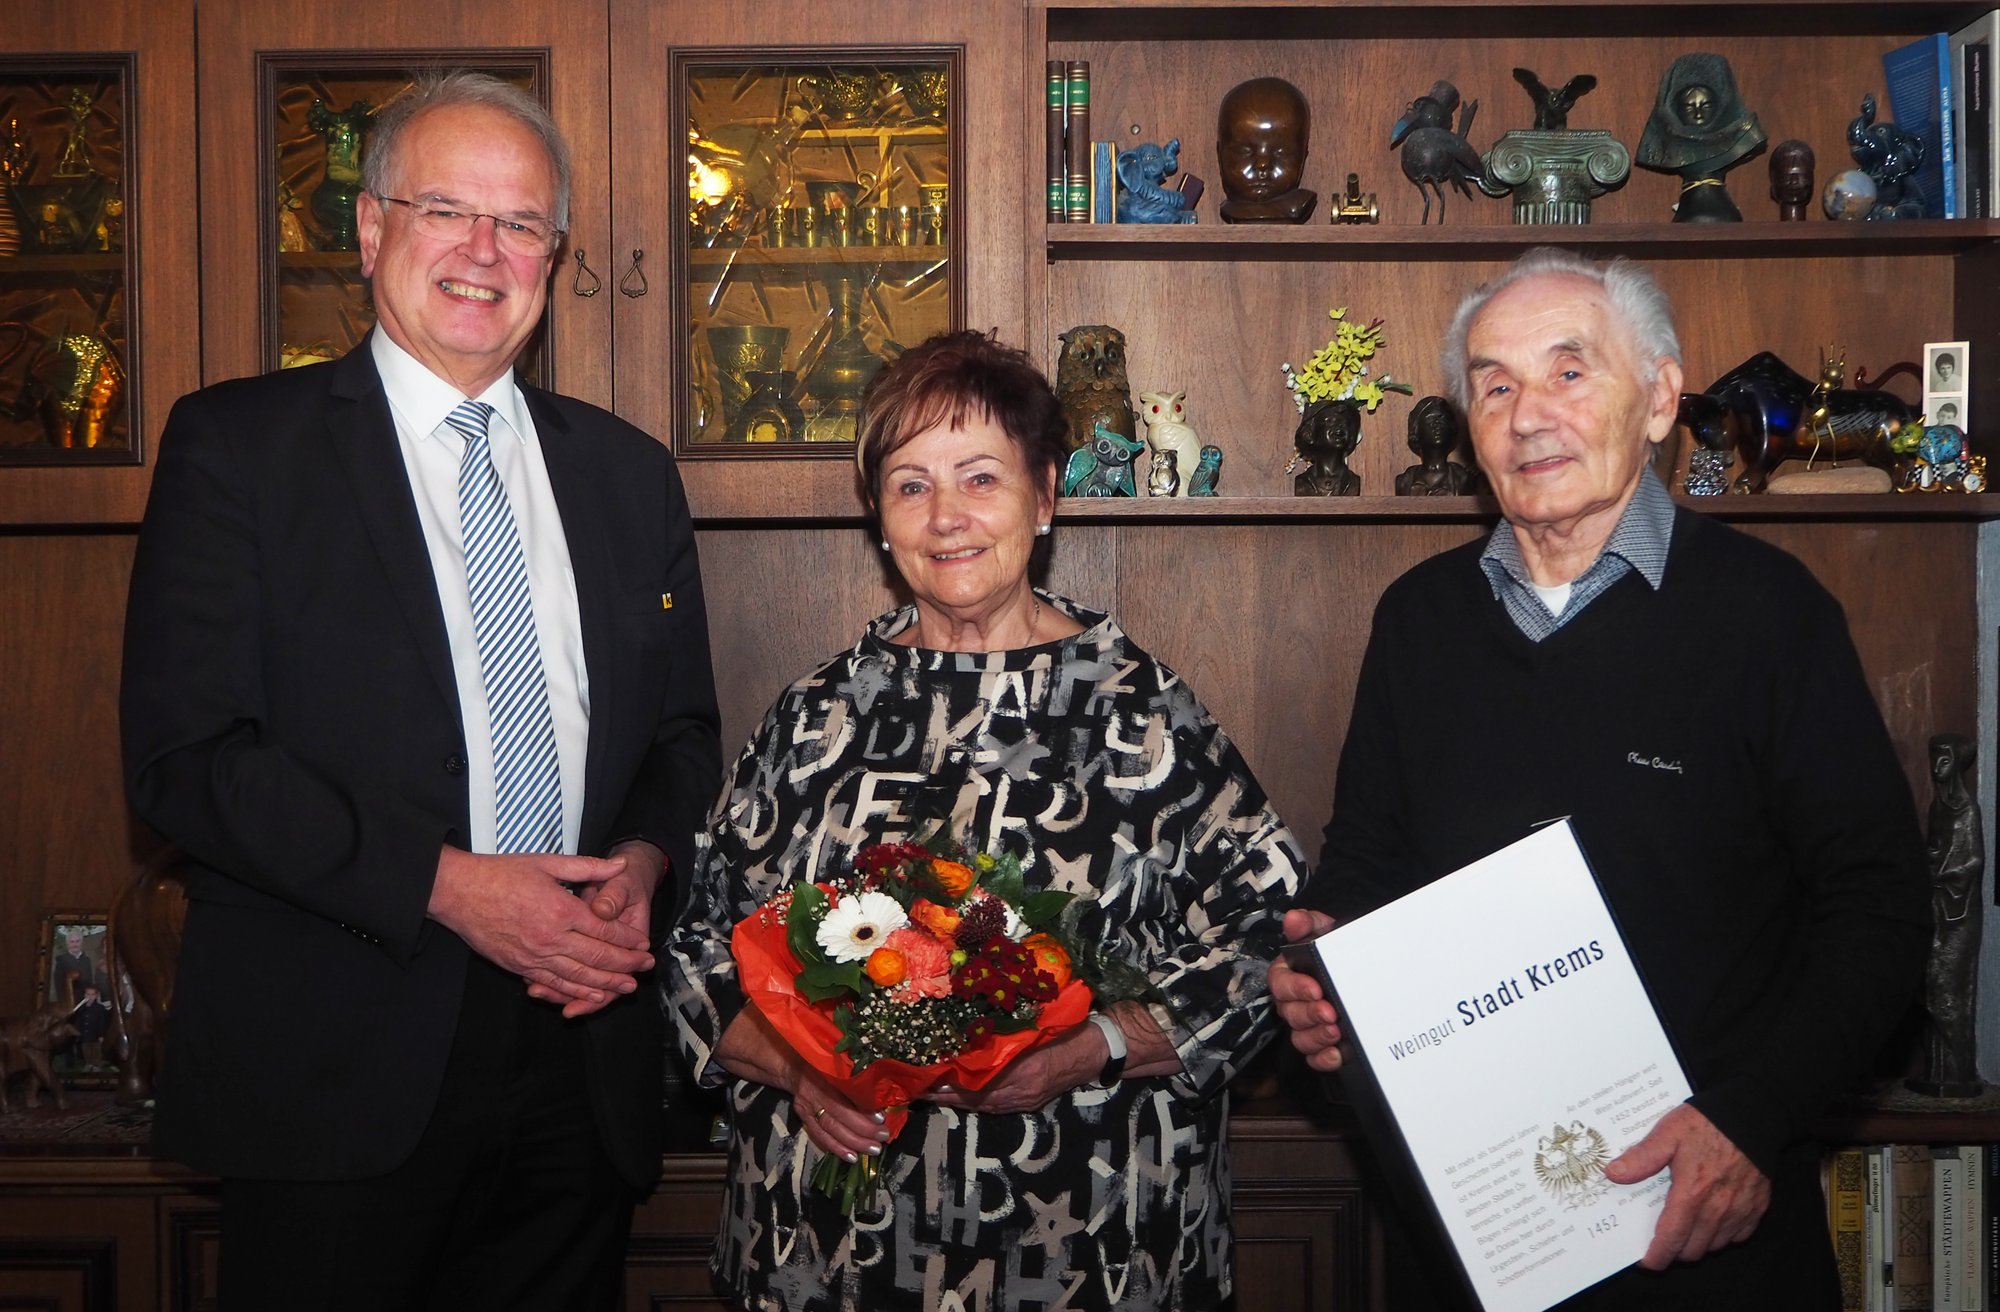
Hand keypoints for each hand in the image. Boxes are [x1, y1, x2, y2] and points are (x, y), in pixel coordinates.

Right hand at [428, 846, 653, 1017]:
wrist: (459, 892)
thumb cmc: (501, 874)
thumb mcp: (548, 862)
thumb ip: (587, 867)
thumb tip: (620, 865)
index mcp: (561, 910)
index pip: (605, 931)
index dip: (627, 940)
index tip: (643, 942)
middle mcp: (550, 938)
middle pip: (597, 959)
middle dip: (625, 965)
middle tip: (645, 968)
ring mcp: (534, 956)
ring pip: (578, 977)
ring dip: (606, 985)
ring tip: (626, 988)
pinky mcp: (519, 967)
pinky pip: (552, 985)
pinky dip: (574, 993)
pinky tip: (590, 996)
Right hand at [793, 1065, 890, 1161]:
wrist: (794, 1068)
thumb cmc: (823, 1065)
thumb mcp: (839, 1065)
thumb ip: (854, 1079)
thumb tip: (879, 1098)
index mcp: (827, 1077)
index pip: (846, 1096)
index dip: (863, 1110)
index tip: (881, 1119)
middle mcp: (816, 1094)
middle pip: (839, 1116)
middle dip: (863, 1130)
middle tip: (882, 1137)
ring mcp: (808, 1108)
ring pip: (830, 1129)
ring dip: (852, 1142)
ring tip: (871, 1150)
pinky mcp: (804, 1118)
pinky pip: (819, 1136)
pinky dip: (835, 1147)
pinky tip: (850, 1156)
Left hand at [929, 1023, 1103, 1114]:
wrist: (1093, 1050)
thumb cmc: (1063, 1030)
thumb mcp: (1033, 1026)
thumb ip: (1004, 1036)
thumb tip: (967, 1036)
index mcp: (1024, 1069)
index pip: (979, 1080)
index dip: (952, 1081)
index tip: (930, 1074)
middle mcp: (1023, 1090)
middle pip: (976, 1098)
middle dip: (946, 1095)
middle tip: (920, 1088)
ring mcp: (1026, 1100)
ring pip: (982, 1106)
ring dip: (956, 1101)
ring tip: (932, 1094)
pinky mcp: (1029, 1105)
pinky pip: (994, 1108)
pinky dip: (973, 1103)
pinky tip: (958, 1097)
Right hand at [1272, 908, 1342, 1070]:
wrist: (1363, 970)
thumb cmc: (1338, 952)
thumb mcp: (1325, 933)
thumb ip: (1309, 924)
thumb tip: (1294, 918)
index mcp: (1288, 976)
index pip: (1280, 983)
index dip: (1295, 988)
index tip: (1316, 989)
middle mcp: (1293, 1003)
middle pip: (1290, 1013)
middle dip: (1309, 1014)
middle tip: (1330, 1013)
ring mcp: (1306, 1026)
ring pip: (1300, 1038)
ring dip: (1316, 1037)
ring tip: (1336, 1032)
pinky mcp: (1320, 1045)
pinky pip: (1314, 1058)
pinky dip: (1324, 1059)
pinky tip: (1338, 1054)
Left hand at [1604, 1103, 1770, 1268]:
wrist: (1754, 1115)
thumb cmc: (1708, 1123)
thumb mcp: (1668, 1133)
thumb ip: (1642, 1157)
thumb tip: (1614, 1174)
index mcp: (1692, 1193)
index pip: (1672, 1237)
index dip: (1658, 1255)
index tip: (1647, 1262)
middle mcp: (1718, 1208)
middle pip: (1693, 1249)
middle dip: (1676, 1250)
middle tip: (1664, 1239)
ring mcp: (1741, 1210)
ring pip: (1716, 1245)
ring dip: (1699, 1243)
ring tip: (1685, 1228)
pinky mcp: (1758, 1207)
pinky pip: (1739, 1236)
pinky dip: (1724, 1235)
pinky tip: (1712, 1220)